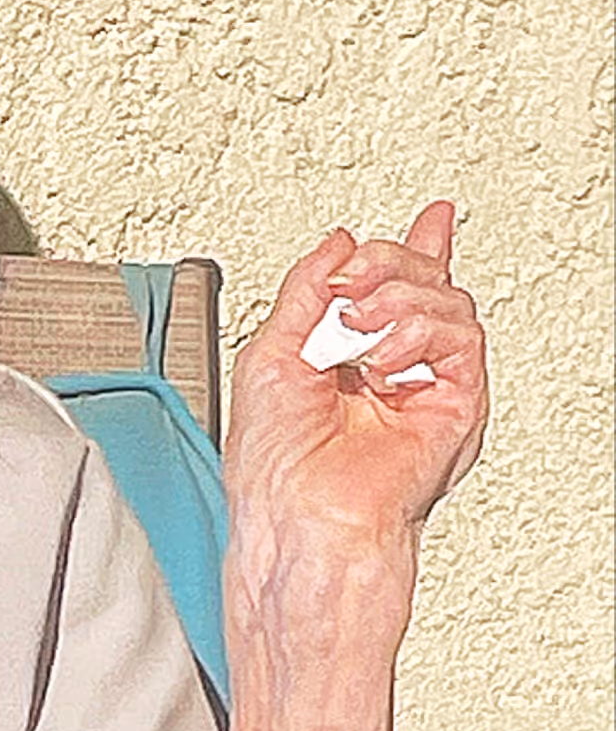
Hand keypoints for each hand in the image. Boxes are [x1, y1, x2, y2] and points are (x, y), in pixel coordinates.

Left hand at [226, 203, 487, 553]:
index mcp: (350, 359)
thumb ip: (305, 291)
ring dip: (395, 301)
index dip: (416, 250)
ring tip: (356, 336)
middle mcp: (395, 370)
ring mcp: (427, 386)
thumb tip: (338, 246)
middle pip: (423, 281)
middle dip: (385, 264)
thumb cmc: (276, 465)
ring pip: (446, 300)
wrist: (299, 512)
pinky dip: (416, 335)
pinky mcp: (456, 404)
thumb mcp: (269, 353)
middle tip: (349, 287)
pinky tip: (381, 366)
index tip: (431, 218)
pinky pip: (460, 338)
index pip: (398, 291)